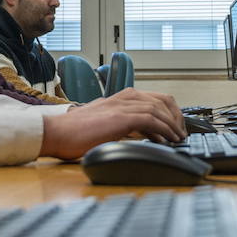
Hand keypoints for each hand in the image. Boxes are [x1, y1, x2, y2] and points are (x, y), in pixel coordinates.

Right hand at [39, 88, 184, 159]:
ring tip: (178, 139)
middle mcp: (123, 97)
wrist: (55, 133)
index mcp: (120, 97)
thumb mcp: (104, 124)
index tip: (175, 128)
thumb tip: (145, 135)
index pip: (155, 98)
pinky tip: (168, 140)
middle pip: (162, 100)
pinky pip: (151, 119)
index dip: (170, 113)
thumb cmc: (74, 133)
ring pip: (159, 108)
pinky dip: (164, 129)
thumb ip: (123, 125)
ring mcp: (122, 105)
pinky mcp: (120, 117)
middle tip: (180, 134)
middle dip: (176, 117)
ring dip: (173, 125)